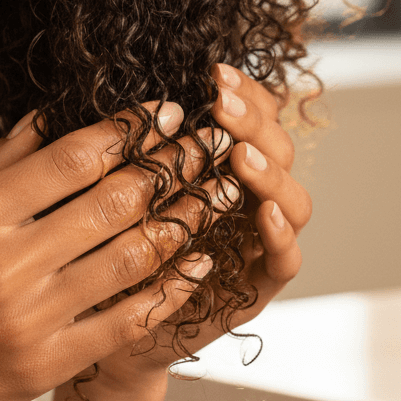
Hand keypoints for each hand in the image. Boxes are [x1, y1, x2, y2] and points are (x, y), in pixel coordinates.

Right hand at [0, 101, 228, 400]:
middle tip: (209, 143)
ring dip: (184, 221)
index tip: (165, 111)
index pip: (71, 157)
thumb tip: (43, 120)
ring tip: (218, 194)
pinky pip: (124, 320)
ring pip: (131, 256)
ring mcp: (29, 318)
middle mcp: (5, 263)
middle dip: (172, 166)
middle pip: (114, 200)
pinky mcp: (45, 365)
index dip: (128, 128)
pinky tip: (197, 265)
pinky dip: (168, 291)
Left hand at [84, 64, 310, 391]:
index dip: (244, 92)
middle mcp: (251, 199)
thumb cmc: (108, 250)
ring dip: (271, 174)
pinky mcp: (260, 286)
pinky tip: (263, 213)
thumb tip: (118, 96)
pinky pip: (287, 259)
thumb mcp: (115, 188)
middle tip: (223, 104)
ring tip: (240, 156)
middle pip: (279, 150)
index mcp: (224, 166)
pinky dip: (281, 234)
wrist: (105, 327)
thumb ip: (130, 148)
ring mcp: (261, 243)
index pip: (255, 117)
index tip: (214, 73)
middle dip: (254, 122)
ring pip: (295, 201)